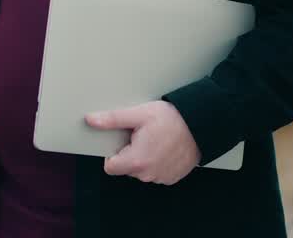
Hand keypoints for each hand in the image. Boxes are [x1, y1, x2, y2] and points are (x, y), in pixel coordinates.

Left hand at [85, 101, 200, 185]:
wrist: (201, 125)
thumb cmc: (172, 119)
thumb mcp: (139, 114)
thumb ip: (112, 119)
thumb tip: (91, 120)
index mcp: (137, 161)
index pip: (110, 167)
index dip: (113, 153)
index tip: (123, 141)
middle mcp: (148, 174)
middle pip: (126, 168)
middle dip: (130, 153)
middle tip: (142, 136)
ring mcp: (161, 178)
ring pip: (141, 171)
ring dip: (144, 158)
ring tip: (155, 140)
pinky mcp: (172, 178)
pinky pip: (156, 173)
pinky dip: (157, 162)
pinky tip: (164, 148)